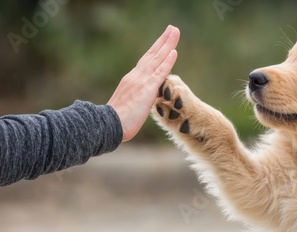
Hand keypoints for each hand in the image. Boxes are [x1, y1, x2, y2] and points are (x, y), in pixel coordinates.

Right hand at [107, 25, 179, 140]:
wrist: (109, 124)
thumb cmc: (117, 120)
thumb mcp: (127, 104)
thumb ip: (135, 98)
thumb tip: (140, 101)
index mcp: (131, 80)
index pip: (146, 62)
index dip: (155, 51)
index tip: (163, 41)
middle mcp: (136, 76)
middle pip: (152, 55)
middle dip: (163, 41)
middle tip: (172, 28)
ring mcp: (141, 81)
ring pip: (157, 59)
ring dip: (167, 45)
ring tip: (175, 32)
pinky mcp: (147, 89)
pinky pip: (159, 73)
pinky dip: (167, 62)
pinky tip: (174, 52)